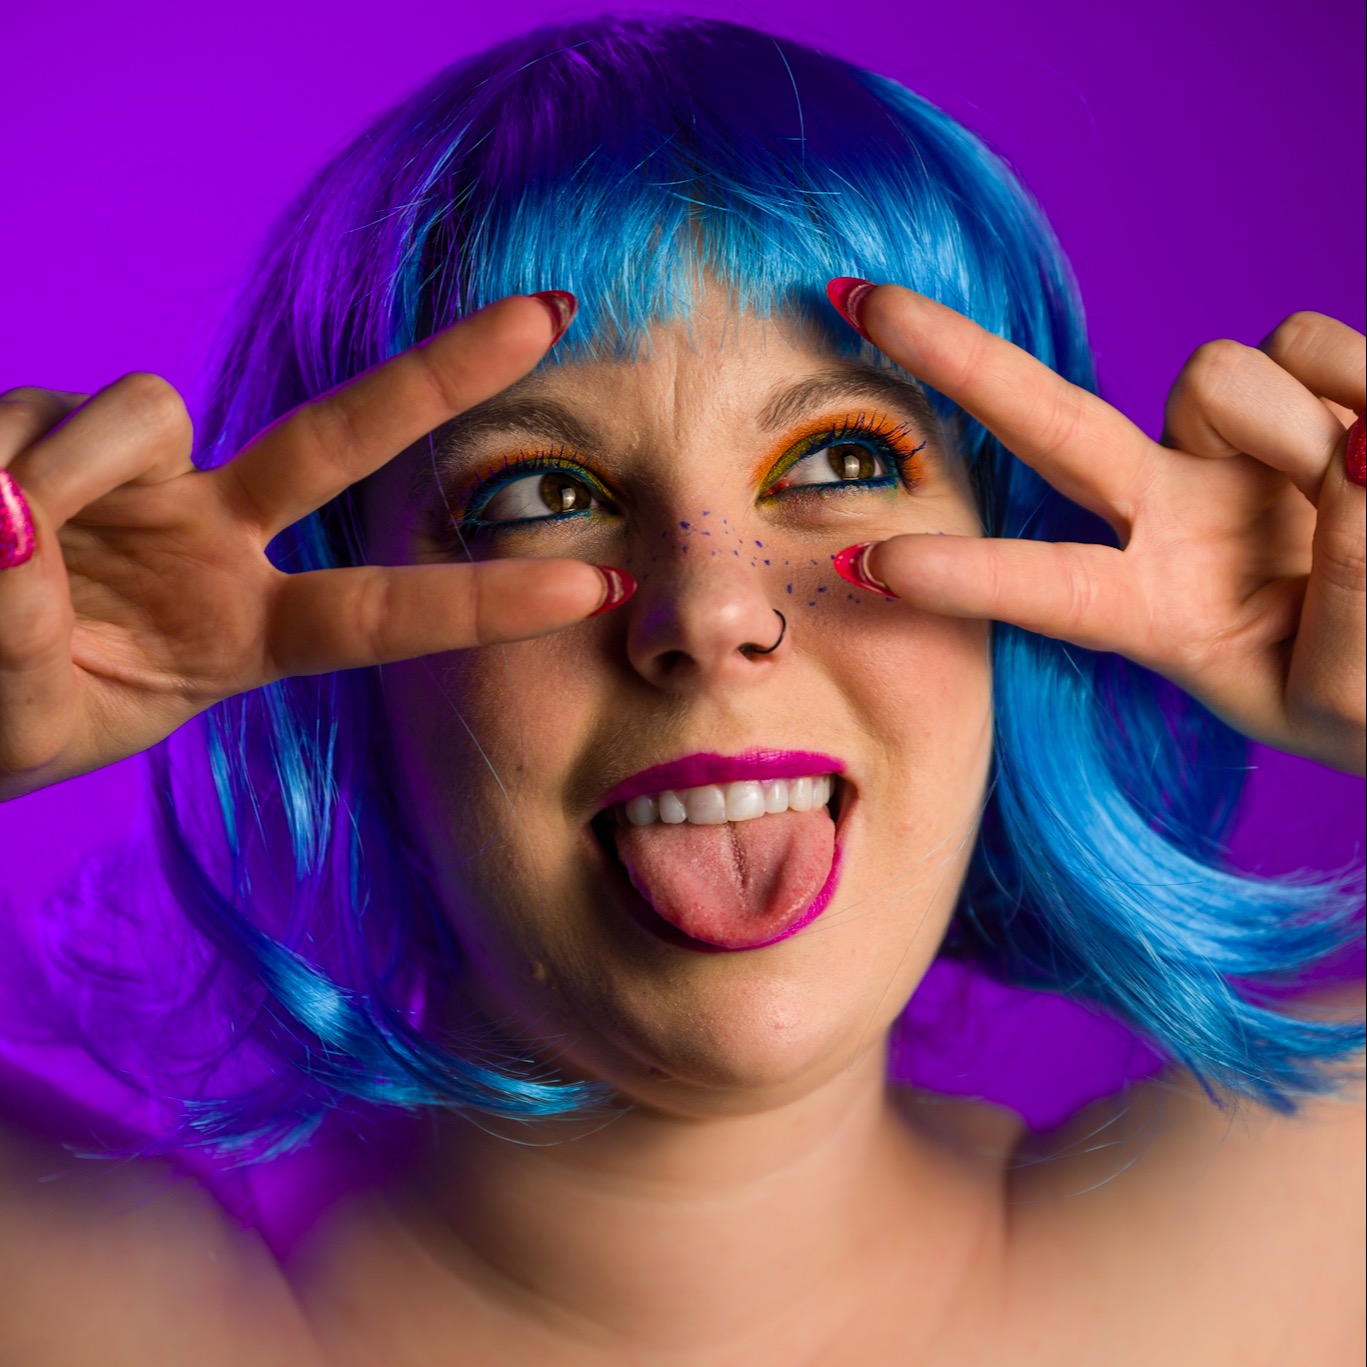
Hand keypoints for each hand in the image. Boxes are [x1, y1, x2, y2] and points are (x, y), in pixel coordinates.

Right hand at [0, 295, 624, 801]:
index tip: (600, 589)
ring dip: (75, 472)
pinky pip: (51, 410)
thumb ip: (21, 632)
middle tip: (551, 315)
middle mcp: (214, 539)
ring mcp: (143, 475)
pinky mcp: (54, 424)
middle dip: (445, 374)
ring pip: (151, 409)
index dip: (487, 601)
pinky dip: (7, 459)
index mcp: (245, 634)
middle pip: (344, 438)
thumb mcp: (27, 716)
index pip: (384, 615)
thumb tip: (6, 508)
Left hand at [834, 284, 1365, 774]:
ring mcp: (1233, 452)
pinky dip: (1351, 380)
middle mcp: (1172, 520)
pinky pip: (1308, 344)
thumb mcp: (1346, 701)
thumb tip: (1353, 449)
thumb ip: (1349, 598)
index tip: (867, 565)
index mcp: (1156, 613)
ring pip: (1216, 376)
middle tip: (860, 300)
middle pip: (1050, 425)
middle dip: (957, 361)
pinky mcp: (1309, 393)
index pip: (1049, 590)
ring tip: (1357, 494)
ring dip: (1289, 434)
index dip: (967, 576)